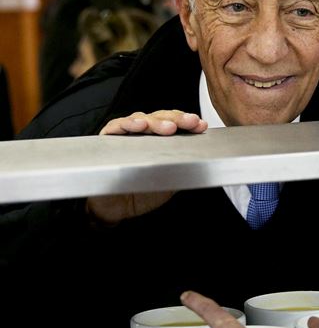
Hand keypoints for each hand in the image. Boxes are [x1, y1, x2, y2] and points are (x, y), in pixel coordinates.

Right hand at [88, 110, 206, 223]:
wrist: (115, 208)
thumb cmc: (141, 193)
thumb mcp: (169, 181)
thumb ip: (182, 168)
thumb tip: (202, 161)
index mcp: (160, 140)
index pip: (175, 124)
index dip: (187, 123)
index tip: (201, 126)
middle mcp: (143, 133)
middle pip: (160, 118)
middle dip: (177, 119)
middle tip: (190, 122)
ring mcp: (126, 134)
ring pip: (141, 119)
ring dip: (156, 122)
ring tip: (169, 127)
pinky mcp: (107, 138)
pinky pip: (116, 126)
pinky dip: (128, 124)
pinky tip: (140, 125)